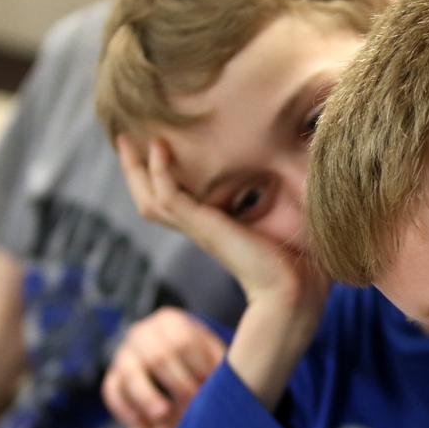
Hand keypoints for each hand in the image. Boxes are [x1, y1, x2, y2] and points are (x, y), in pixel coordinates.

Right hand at [103, 307, 224, 427]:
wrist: (168, 351)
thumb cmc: (198, 355)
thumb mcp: (210, 348)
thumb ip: (218, 360)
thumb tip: (228, 380)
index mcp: (170, 321)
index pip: (184, 341)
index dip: (199, 366)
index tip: (213, 386)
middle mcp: (143, 333)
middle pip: (158, 358)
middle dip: (179, 384)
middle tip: (195, 403)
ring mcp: (124, 354)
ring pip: (130, 374)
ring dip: (147, 396)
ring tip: (162, 414)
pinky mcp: (113, 375)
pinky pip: (111, 391)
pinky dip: (124, 408)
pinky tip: (140, 423)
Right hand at [117, 137, 328, 409]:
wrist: (298, 290)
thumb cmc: (300, 260)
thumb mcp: (286, 213)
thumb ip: (281, 192)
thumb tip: (303, 162)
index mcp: (216, 227)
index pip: (177, 200)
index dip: (162, 177)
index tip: (158, 145)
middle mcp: (202, 228)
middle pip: (152, 199)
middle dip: (136, 169)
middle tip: (125, 137)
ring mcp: (200, 229)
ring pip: (151, 198)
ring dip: (136, 168)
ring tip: (127, 138)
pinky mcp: (205, 229)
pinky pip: (168, 197)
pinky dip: (159, 172)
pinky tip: (159, 147)